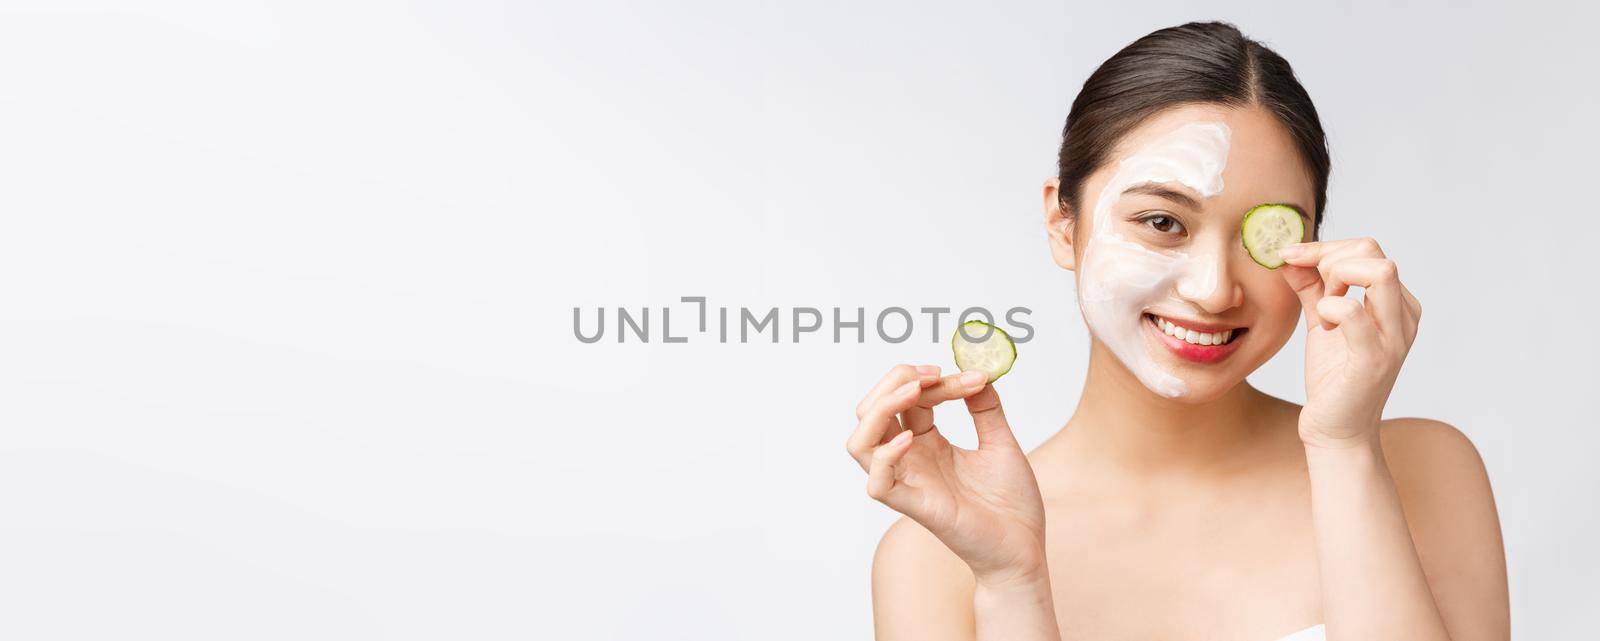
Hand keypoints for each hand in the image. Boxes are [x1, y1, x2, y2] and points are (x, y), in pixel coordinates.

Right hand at [845, 364, 1047, 585]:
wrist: (1024, 547)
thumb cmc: (1011, 505)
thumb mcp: (1001, 443)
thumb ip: (985, 408)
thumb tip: (978, 372)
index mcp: (927, 444)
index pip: (910, 399)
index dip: (932, 380)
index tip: (972, 376)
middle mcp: (910, 460)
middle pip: (871, 412)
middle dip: (894, 381)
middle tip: (932, 374)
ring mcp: (909, 482)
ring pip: (860, 443)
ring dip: (880, 409)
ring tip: (914, 393)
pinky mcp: (915, 507)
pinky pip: (877, 483)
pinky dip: (886, 456)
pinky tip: (913, 439)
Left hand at [1278, 238, 1422, 447]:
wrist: (1336, 430)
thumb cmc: (1333, 378)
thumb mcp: (1322, 323)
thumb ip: (1311, 288)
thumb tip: (1292, 255)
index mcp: (1396, 304)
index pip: (1368, 250)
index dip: (1325, 247)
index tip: (1290, 255)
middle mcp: (1404, 316)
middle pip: (1375, 252)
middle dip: (1330, 256)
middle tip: (1308, 282)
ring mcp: (1394, 337)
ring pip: (1379, 271)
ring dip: (1335, 277)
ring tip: (1320, 305)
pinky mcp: (1374, 358)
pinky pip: (1353, 312)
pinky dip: (1328, 308)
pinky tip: (1323, 327)